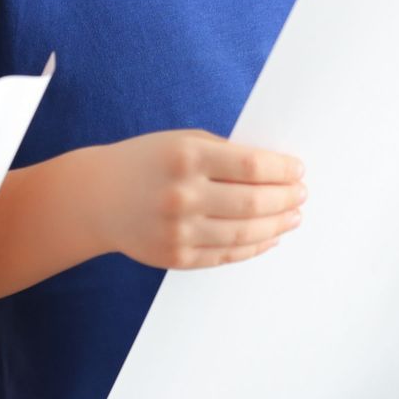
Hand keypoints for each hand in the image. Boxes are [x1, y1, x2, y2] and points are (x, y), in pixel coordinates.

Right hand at [84, 130, 305, 269]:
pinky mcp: (176, 257)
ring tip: (293, 216)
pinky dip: (254, 247)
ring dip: (277, 225)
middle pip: (252, 202)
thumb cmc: (147, 161)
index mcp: (186, 156)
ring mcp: (178, 230)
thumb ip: (224, 153)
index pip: (250, 165)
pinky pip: (226, 255)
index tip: (298, 170)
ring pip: (244, 233)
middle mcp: (182, 194)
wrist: (96, 196)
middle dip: (285, 198)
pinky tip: (270, 237)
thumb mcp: (182, 141)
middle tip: (302, 194)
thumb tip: (277, 170)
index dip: (282, 170)